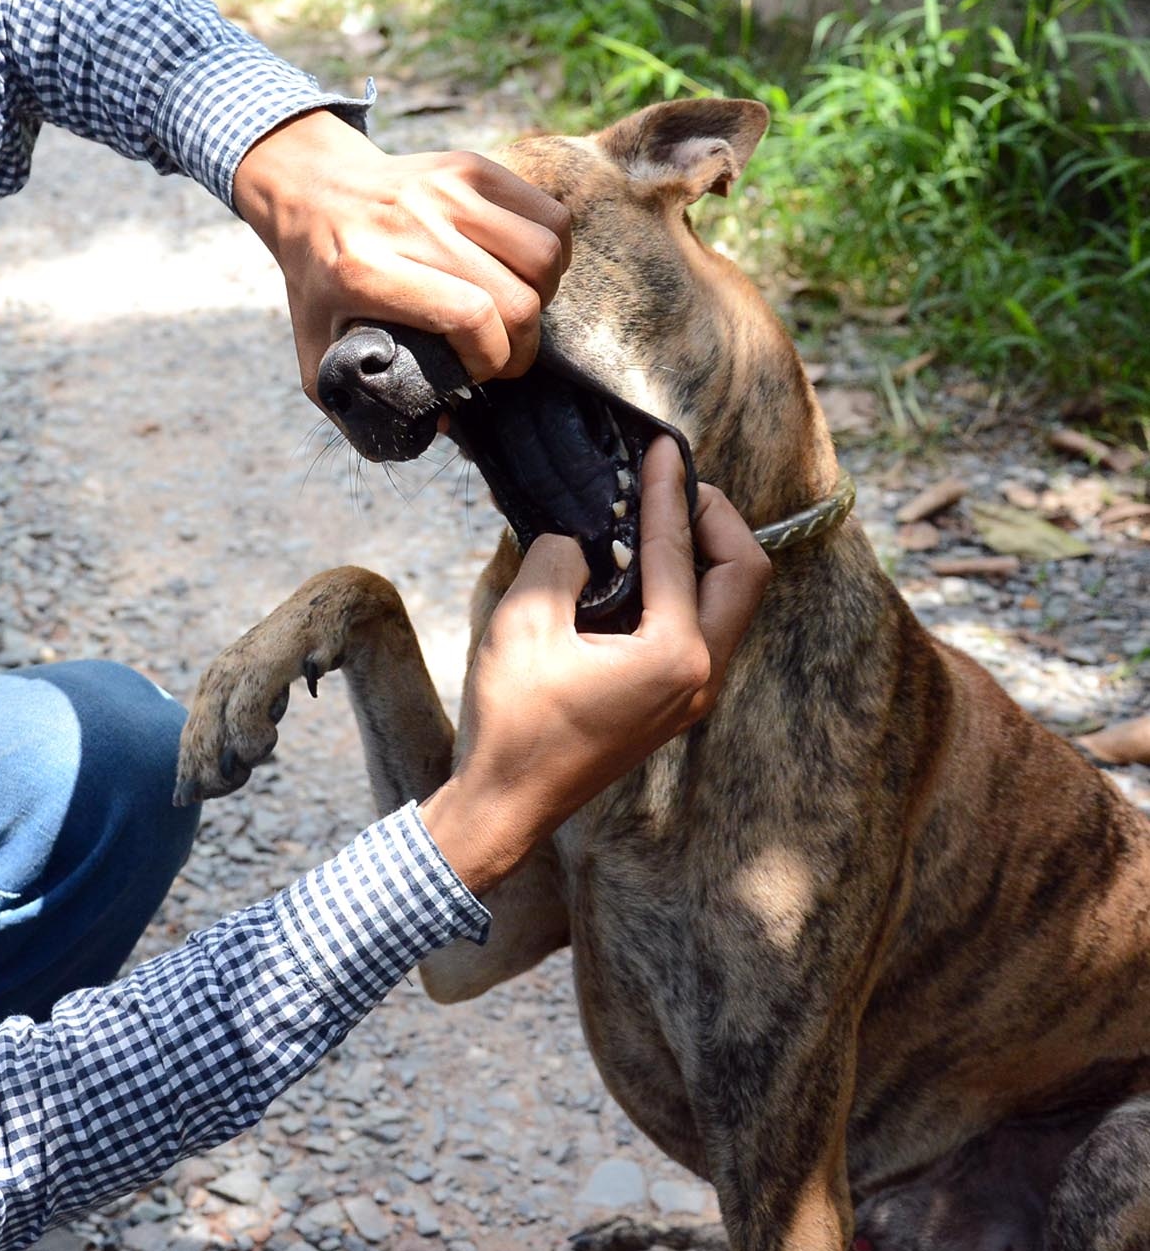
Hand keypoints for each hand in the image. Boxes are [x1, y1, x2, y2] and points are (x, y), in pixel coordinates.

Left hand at [231, 110, 571, 401]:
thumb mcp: (315, 354)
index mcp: (365, 271)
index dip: (492, 359)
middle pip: (515, 294)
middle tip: (505, 355)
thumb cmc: (319, 284)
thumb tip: (438, 424)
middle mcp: (409, 223)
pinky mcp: (472, 166)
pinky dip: (554, 253)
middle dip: (523, 343)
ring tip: (517, 311)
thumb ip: (358, 404)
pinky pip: (549, 215)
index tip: (479, 373)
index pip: (469, 317)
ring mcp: (445, 189)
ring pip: (544, 251)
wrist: (312, 192)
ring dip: (543, 296)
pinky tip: (524, 273)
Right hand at [418, 438, 770, 891]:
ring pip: (731, 604)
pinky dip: (688, 589)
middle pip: (744, 573)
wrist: (506, 803)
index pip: (681, 551)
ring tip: (660, 520)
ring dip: (706, 554)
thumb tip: (578, 540)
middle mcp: (700, 676)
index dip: (668, 491)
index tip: (663, 448)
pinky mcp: (672, 705)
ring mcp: (692, 695)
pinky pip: (704, 629)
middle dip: (716, 519)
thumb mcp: (522, 624)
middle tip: (674, 486)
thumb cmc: (512, 723)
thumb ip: (558, 561)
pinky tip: (641, 572)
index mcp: (673, 655)